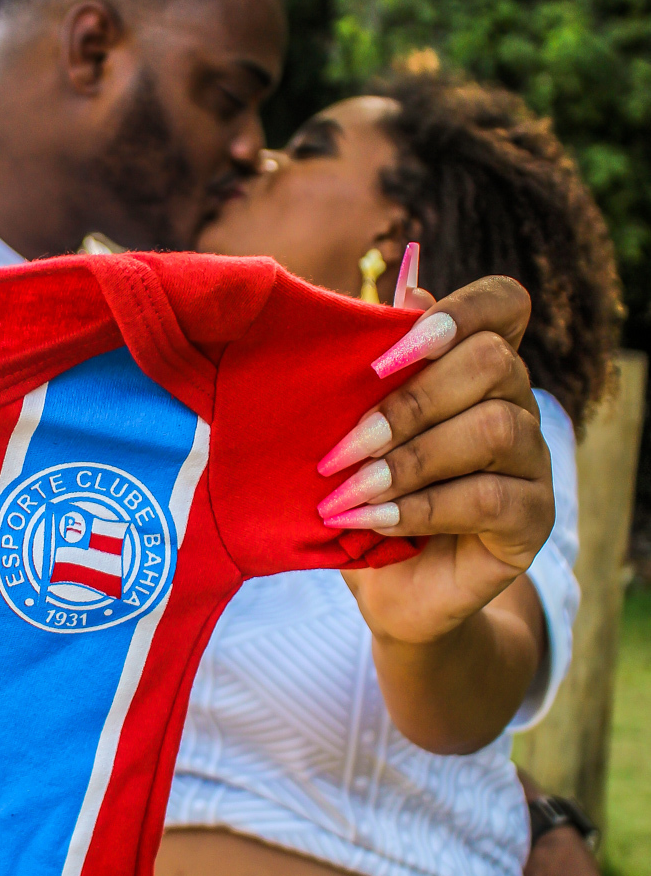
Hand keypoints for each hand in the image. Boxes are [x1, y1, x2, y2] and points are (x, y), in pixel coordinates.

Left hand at [318, 278, 553, 648]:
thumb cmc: (368, 496)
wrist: (391, 591)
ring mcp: (533, 460)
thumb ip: (381, 366)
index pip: (505, 304)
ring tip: (349, 491)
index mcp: (478, 366)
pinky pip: (489, 497)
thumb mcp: (359, 430)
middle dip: (409, 401)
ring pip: (496, 427)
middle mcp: (517, 402)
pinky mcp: (534, 518)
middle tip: (341, 447)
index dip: (458, 311)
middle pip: (493, 361)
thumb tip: (408, 284)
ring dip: (410, 459)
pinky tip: (373, 521)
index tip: (383, 357)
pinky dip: (421, 507)